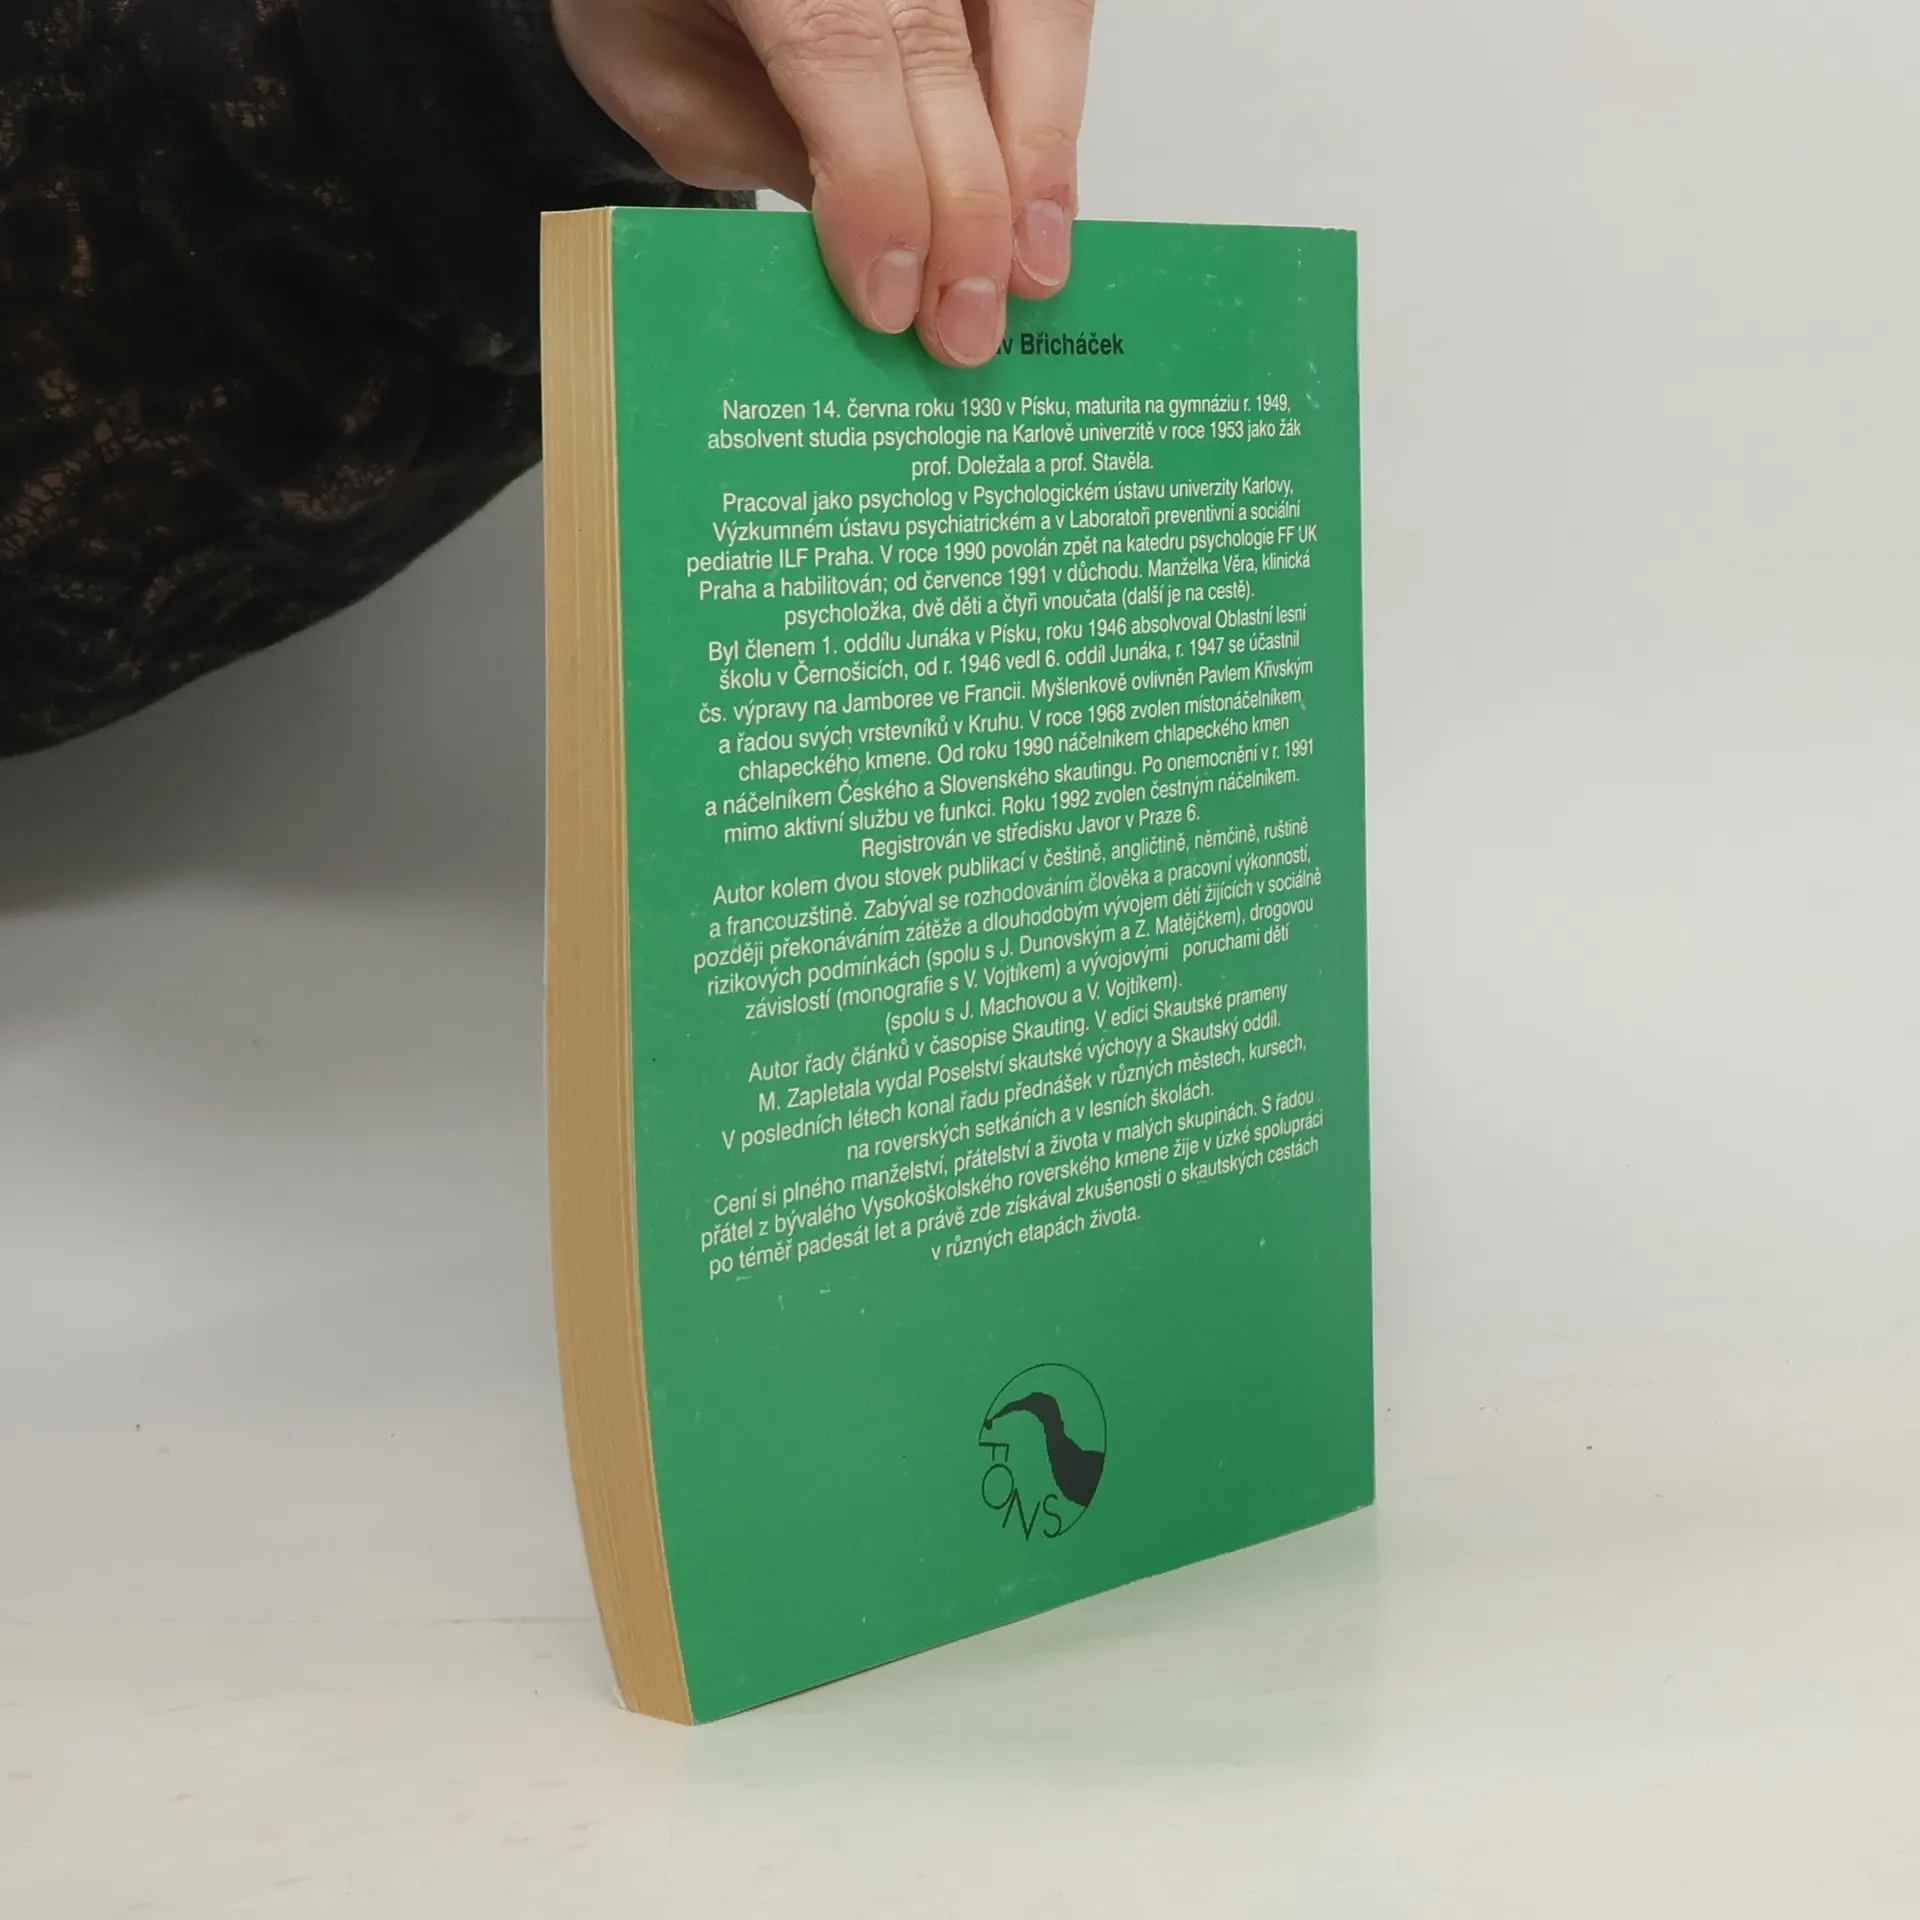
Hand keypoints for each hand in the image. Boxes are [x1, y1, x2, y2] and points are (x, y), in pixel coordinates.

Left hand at [550, 0, 1094, 367]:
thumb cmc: (665, 4)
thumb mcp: (665, 82)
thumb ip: (759, 152)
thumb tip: (877, 258)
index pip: (835, 49)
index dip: (877, 181)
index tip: (892, 300)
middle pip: (938, 54)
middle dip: (968, 208)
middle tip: (971, 328)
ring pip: (1033, 21)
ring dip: (1041, 161)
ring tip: (1036, 272)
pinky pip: (1054, 16)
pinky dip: (1057, 116)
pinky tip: (1043, 208)